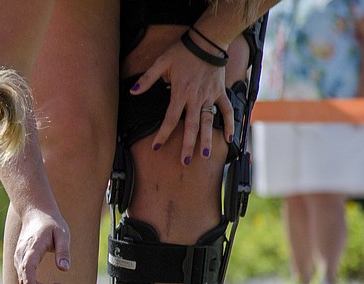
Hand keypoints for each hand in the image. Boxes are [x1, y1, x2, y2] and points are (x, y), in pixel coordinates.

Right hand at [13, 208, 70, 283]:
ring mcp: (18, 258)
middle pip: (25, 279)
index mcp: (32, 247)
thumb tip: (65, 269)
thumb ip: (63, 251)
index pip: (27, 267)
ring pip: (24, 281)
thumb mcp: (63, 234)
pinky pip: (24, 278)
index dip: (30, 282)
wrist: (35, 213)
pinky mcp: (20, 262)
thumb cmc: (51, 223)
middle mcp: (21, 254)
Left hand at [130, 39, 233, 164]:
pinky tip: (229, 138)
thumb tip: (133, 91)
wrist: (207, 41)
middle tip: (184, 162)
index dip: (163, 134)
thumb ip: (147, 78)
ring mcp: (210, 96)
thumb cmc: (183, 51)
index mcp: (180, 93)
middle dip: (187, 144)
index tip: (156, 147)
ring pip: (209, 121)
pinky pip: (226, 110)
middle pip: (191, 126)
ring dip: (208, 138)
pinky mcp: (220, 92)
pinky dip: (230, 123)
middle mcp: (196, 98)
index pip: (170, 119)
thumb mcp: (161, 62)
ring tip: (205, 154)